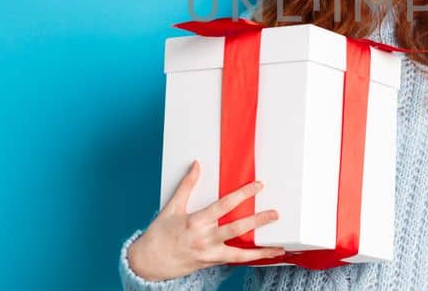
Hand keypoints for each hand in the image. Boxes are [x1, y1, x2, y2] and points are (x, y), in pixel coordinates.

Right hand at [125, 160, 286, 281]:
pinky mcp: (211, 263)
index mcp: (195, 221)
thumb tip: (196, 165)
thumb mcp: (171, 208)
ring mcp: (209, 253)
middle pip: (236, 229)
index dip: (243, 194)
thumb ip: (186, 186)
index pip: (224, 205)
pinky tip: (265, 255)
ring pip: (239, 253)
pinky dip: (250, 258)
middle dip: (257, 221)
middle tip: (275, 214)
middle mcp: (204, 238)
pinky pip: (234, 261)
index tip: (258, 186)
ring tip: (279, 247)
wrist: (148, 263)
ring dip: (260, 250)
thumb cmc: (159, 234)